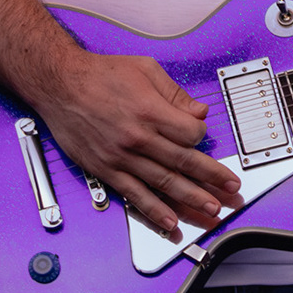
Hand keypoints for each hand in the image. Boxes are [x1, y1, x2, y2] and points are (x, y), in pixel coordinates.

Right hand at [33, 51, 242, 235]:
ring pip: (164, 183)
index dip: (201, 135)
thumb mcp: (146, 69)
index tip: (200, 133)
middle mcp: (137, 138)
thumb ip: (176, 94)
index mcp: (150, 111)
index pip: (191, 134)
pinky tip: (170, 222)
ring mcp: (121, 157)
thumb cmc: (101, 74)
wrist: (59, 84)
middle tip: (233, 191)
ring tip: (212, 210)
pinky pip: (134, 194)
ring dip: (191, 199)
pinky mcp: (106, 170)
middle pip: (184, 162)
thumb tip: (200, 112)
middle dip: (213, 178)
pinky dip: (153, 210)